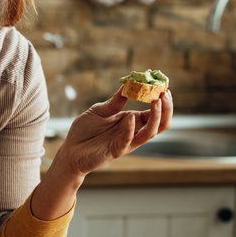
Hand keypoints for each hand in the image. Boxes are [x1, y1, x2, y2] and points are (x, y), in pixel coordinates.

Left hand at [55, 88, 172, 177]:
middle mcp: (132, 132)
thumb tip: (128, 85)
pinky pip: (127, 141)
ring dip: (155, 118)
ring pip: (149, 133)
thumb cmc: (84, 131)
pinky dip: (130, 129)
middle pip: (159, 124)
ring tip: (156, 101)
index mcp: (131, 121)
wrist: (70, 151)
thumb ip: (114, 102)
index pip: (153, 112)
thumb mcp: (99, 111)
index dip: (160, 100)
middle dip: (166, 109)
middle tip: (164, 94)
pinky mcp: (115, 151)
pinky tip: (130, 117)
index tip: (162, 85)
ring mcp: (126, 142)